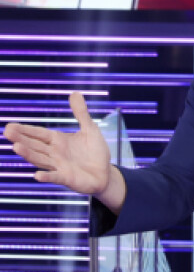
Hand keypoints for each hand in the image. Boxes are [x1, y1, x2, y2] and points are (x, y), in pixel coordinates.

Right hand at [4, 92, 125, 211]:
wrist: (106, 173)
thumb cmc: (95, 152)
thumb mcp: (90, 129)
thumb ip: (81, 113)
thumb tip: (74, 93)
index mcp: (58, 141)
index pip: (39, 134)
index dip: (25, 129)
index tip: (10, 125)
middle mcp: (55, 153)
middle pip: (35, 145)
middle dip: (21, 139)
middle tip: (7, 132)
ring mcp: (59, 166)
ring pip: (41, 160)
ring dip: (29, 154)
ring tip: (16, 147)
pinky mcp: (67, 178)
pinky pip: (55, 177)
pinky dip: (47, 176)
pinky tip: (37, 175)